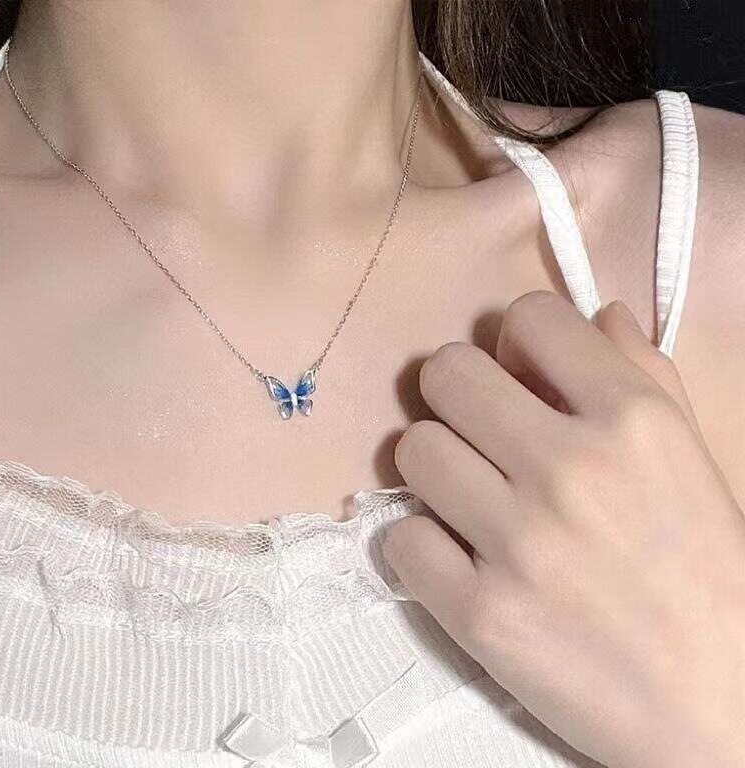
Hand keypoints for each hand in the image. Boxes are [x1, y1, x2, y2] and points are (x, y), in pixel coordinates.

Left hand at [384, 290, 744, 767]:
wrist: (725, 706)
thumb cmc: (711, 573)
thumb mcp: (692, 455)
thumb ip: (643, 372)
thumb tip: (594, 314)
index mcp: (630, 418)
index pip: (526, 317)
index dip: (515, 339)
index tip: (519, 373)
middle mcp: (568, 469)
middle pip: (445, 372)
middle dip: (458, 393)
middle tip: (478, 429)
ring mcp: (518, 544)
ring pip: (412, 449)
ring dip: (435, 467)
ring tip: (468, 495)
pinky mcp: (480, 614)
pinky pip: (400, 539)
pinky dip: (423, 544)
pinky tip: (458, 556)